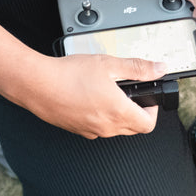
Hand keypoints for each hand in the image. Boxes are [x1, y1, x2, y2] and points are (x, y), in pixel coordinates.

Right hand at [22, 54, 167, 138]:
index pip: (149, 124)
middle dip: (137, 112)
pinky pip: (97, 129)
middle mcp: (106, 127)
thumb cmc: (69, 75)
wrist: (37, 84)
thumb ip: (137, 68)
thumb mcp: (109, 64)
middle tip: (129, 93)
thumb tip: (158, 68)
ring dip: (118, 115)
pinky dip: (100, 117)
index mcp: (118, 112)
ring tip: (107, 93)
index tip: (148, 98)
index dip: (153, 110)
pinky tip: (90, 99)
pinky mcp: (77, 130)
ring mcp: (91, 131)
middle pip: (134, 129)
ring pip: (115, 129)